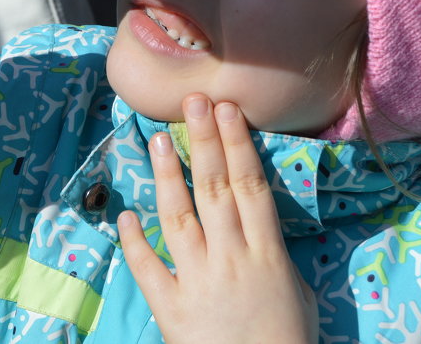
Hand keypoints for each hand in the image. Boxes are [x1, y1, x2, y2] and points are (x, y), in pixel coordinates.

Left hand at [118, 95, 318, 343]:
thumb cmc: (286, 341)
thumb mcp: (295, 292)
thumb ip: (274, 253)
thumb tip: (257, 221)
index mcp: (266, 254)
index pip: (250, 187)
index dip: (237, 145)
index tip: (227, 109)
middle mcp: (230, 258)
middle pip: (216, 190)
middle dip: (205, 142)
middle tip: (193, 101)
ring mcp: (197, 280)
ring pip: (179, 217)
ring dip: (168, 176)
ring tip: (159, 139)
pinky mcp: (170, 308)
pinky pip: (148, 269)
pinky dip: (135, 241)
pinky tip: (125, 214)